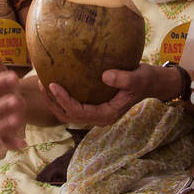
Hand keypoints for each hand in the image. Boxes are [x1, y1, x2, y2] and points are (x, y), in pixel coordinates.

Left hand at [42, 64, 176, 127]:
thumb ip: (123, 78)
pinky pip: (73, 107)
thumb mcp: (138, 77)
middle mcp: (100, 118)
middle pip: (68, 116)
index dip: (63, 100)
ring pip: (68, 114)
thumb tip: (105, 75)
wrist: (152, 83)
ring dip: (54, 102)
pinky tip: (55, 84)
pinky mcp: (94, 107)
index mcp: (107, 114)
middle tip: (41, 83)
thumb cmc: (145, 79)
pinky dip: (61, 98)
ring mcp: (96, 114)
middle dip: (53, 102)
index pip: (78, 112)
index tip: (52, 84)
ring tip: (42, 83)